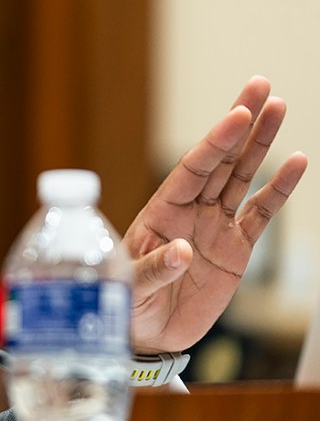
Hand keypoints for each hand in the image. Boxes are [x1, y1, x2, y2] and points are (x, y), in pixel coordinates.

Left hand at [125, 76, 306, 353]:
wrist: (145, 334)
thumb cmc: (126, 302)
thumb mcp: (128, 286)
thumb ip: (154, 269)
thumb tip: (181, 251)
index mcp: (160, 211)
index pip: (191, 168)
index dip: (214, 142)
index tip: (236, 115)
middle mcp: (190, 211)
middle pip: (220, 159)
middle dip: (240, 123)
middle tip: (260, 86)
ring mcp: (215, 226)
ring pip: (242, 176)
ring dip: (260, 144)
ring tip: (278, 107)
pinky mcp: (236, 249)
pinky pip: (261, 213)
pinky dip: (280, 189)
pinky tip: (296, 163)